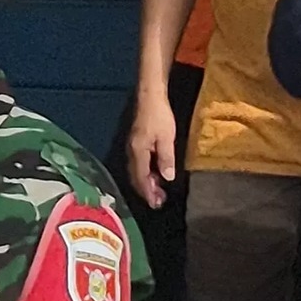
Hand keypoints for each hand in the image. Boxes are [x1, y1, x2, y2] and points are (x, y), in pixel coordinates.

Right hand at [126, 88, 179, 207]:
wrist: (150, 97)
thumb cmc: (159, 116)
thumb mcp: (167, 138)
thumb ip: (166, 158)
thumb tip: (167, 178)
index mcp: (138, 153)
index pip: (141, 178)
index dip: (148, 192)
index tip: (156, 204)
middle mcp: (132, 153)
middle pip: (136, 177)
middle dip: (146, 191)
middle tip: (158, 202)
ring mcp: (133, 148)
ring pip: (137, 172)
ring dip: (146, 183)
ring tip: (158, 191)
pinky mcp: (136, 143)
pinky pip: (139, 164)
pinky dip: (146, 173)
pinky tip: (155, 174)